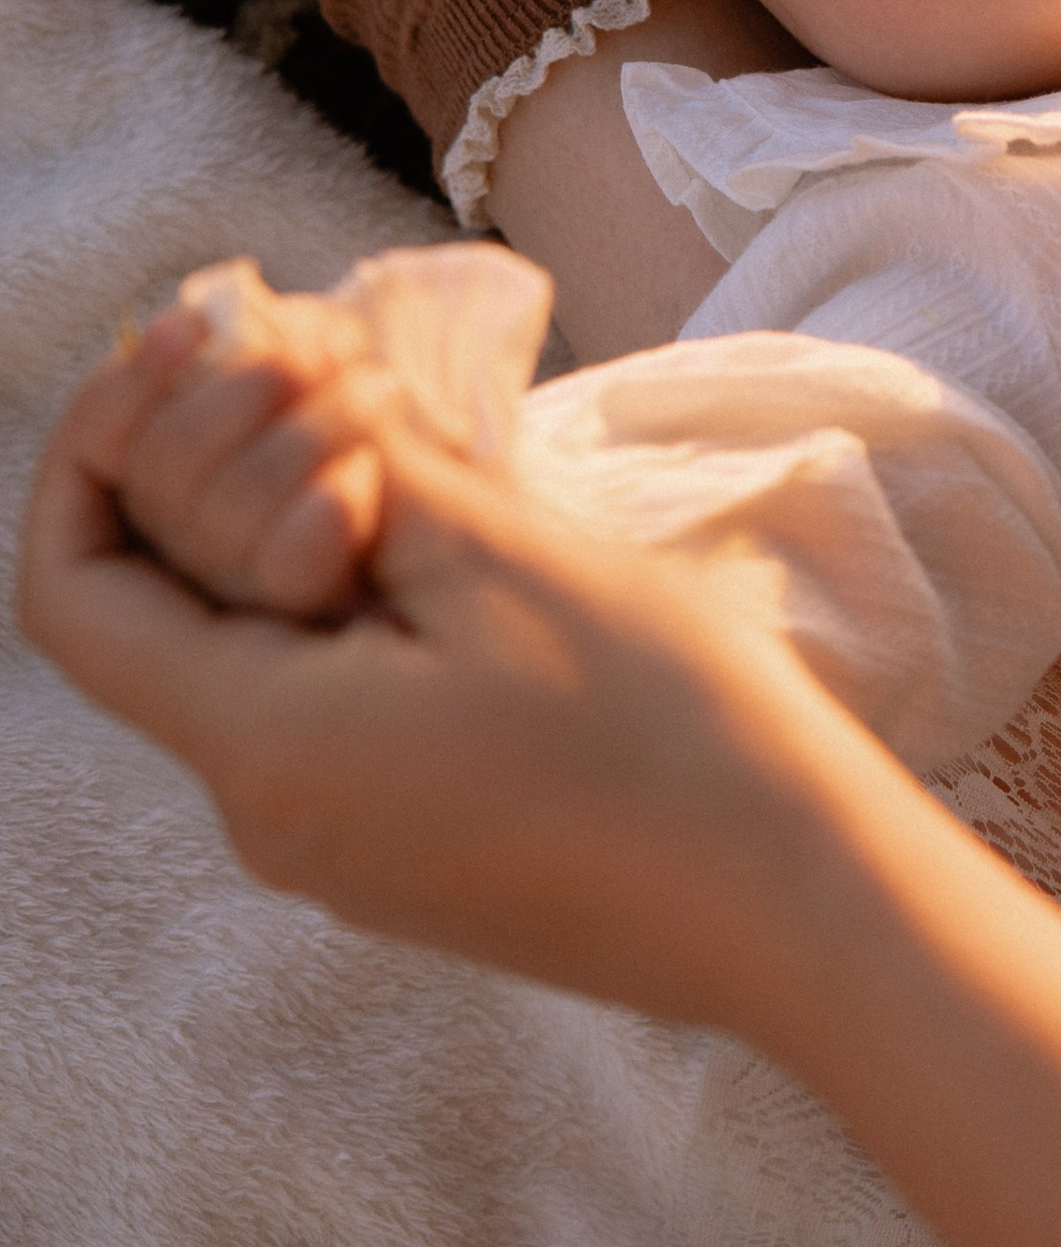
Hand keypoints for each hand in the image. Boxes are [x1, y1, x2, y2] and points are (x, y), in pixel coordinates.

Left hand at [18, 327, 834, 1037]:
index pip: (75, 589)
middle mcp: (268, 815)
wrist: (798, 909)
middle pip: (164, 601)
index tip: (188, 337)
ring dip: (293, 507)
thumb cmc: (663, 734)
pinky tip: (440, 519)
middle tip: (330, 351)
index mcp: (262, 749)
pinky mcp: (408, 843)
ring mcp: (339, 841)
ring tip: (398, 417)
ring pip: (252, 638)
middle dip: (214, 449)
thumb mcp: (503, 560)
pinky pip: (323, 690)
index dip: (98, 445)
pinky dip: (348, 585)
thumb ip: (359, 463)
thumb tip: (258, 368)